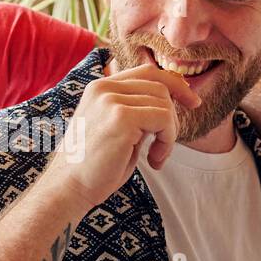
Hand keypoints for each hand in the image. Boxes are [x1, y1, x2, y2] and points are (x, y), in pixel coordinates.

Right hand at [42, 62, 200, 210]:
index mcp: (99, 87)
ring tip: (155, 156)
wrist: (68, 188)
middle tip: (164, 146)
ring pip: (164, 103)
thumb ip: (136, 112)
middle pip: (160, 85)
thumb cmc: (93, 167)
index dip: (174, 85)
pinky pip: (164, 119)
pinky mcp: (121, 117)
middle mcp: (103, 87)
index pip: (147, 72)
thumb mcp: (116, 130)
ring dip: (169, 133)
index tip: (192, 103)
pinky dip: (167, 141)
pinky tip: (154, 159)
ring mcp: (111, 100)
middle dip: (173, 115)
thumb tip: (172, 103)